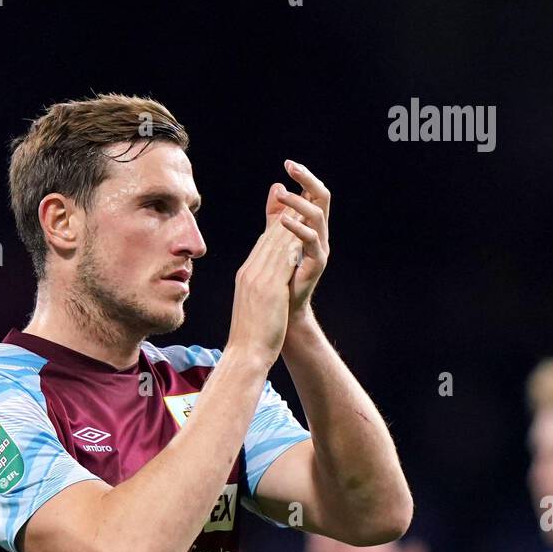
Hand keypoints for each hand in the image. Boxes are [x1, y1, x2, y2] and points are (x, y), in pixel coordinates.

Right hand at [227, 215, 301, 367]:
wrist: (246, 354)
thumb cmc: (250, 338)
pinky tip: (306, 231)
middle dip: (285, 216)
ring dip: (292, 223)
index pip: (262, 245)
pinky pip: (284, 258)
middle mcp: (249, 272)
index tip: (288, 212)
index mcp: (245, 276)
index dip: (275, 227)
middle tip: (300, 197)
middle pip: (269, 238)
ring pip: (277, 243)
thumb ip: (258, 290)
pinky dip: (294, 242)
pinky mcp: (269, 287)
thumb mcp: (253, 308)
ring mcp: (258, 278)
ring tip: (305, 205)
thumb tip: (264, 285)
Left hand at [265, 161, 330, 316]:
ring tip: (283, 194)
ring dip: (299, 202)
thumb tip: (276, 186)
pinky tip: (282, 221)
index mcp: (310, 225)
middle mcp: (319, 233)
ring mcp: (320, 247)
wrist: (281, 308)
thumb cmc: (279, 275)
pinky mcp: (317, 262)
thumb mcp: (275, 239)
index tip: (288, 164)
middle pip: (321, 197)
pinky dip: (297, 228)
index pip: (312, 194)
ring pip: (317, 215)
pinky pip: (311, 240)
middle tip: (291, 166)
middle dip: (307, 179)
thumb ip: (276, 215)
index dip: (303, 177)